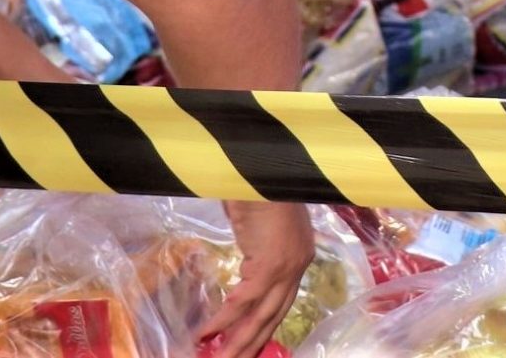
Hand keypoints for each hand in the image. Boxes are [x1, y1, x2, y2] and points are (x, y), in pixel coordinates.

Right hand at [198, 200, 313, 356]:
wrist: (260, 166)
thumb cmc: (255, 185)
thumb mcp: (257, 223)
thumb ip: (254, 245)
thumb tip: (241, 261)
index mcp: (298, 254)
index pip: (281, 301)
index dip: (263, 325)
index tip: (248, 345)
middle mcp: (298, 264)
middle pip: (274, 315)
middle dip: (251, 342)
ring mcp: (287, 265)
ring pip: (261, 315)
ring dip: (238, 340)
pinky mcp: (271, 264)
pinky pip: (244, 300)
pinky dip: (225, 319)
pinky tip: (208, 333)